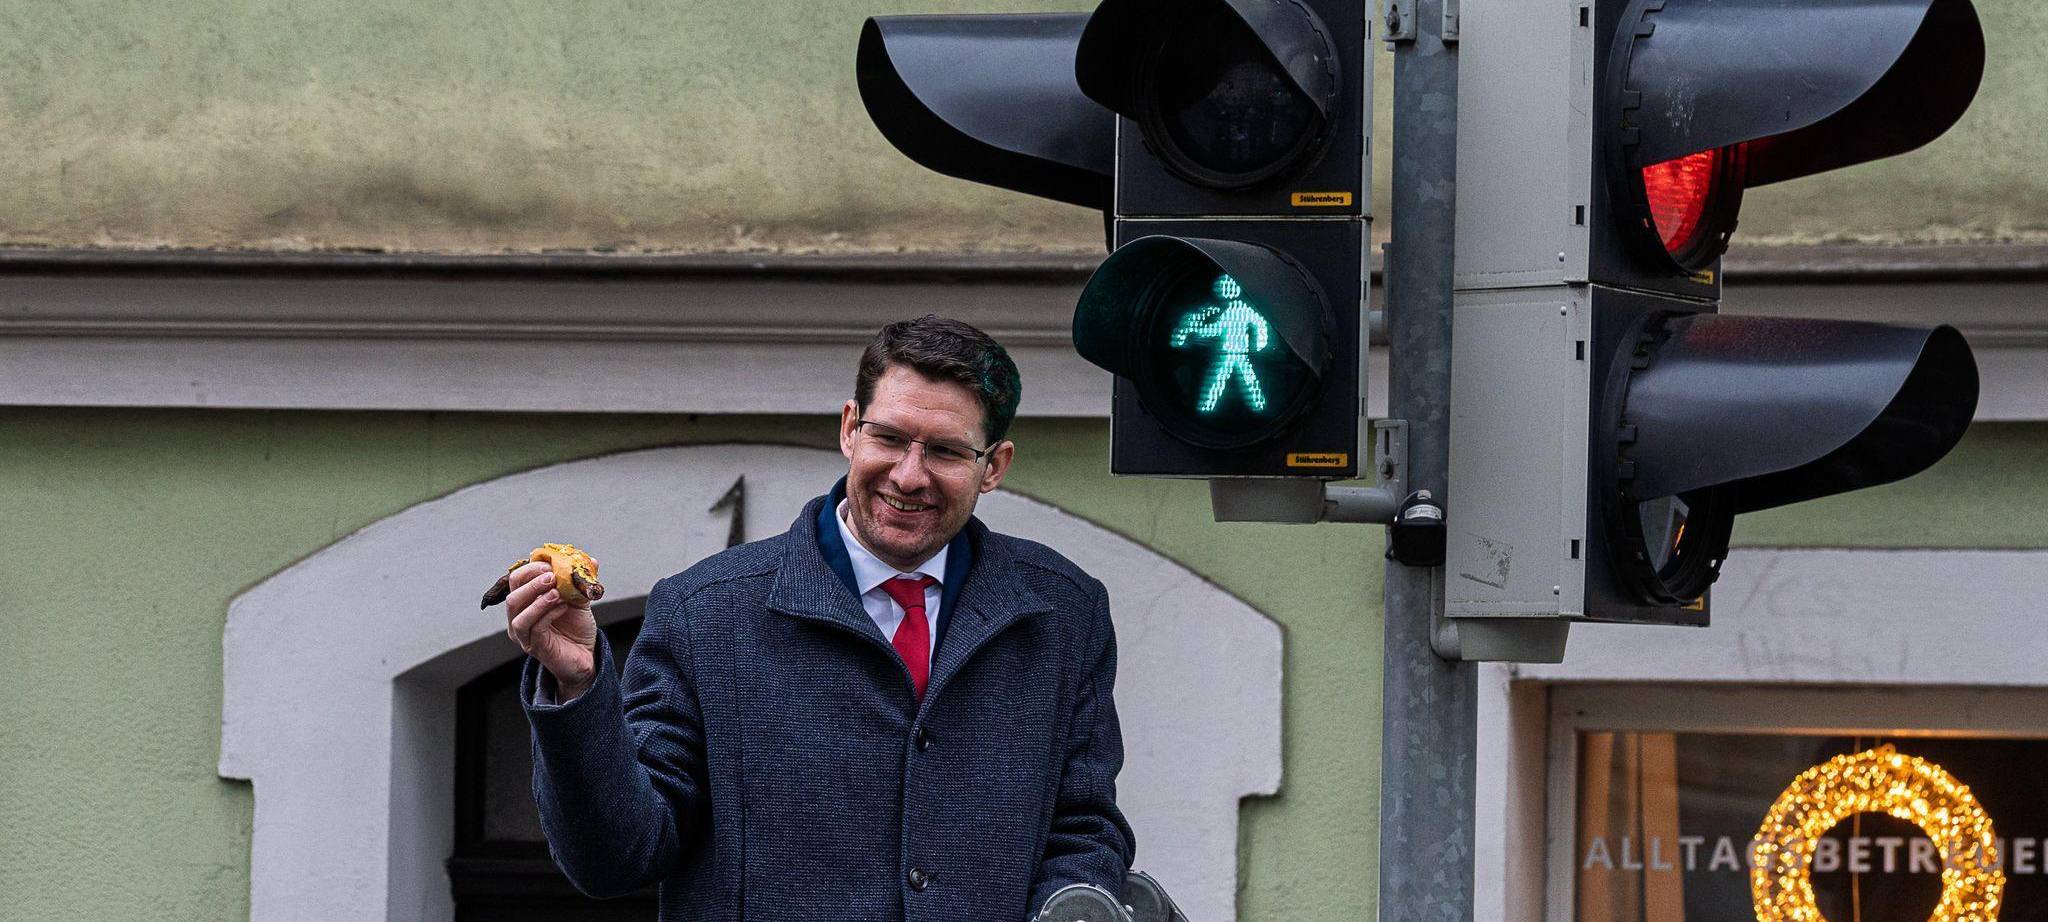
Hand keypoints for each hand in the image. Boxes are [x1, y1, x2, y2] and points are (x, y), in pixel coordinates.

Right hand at [503, 560, 599, 698]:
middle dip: (531, 583)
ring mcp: (524, 635)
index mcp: (524, 602)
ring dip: (537, 600)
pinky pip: (535, 628)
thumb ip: (580, 581)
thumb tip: (592, 560)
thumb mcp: (579, 599)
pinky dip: (549, 614)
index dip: (530, 570)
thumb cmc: (576, 626)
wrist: (586, 654)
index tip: (550, 565)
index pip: (516, 581)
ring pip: (518, 614)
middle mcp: (518, 618)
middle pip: (512, 597)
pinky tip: (563, 607)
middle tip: (552, 577)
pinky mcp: (535, 647)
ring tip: (557, 593)